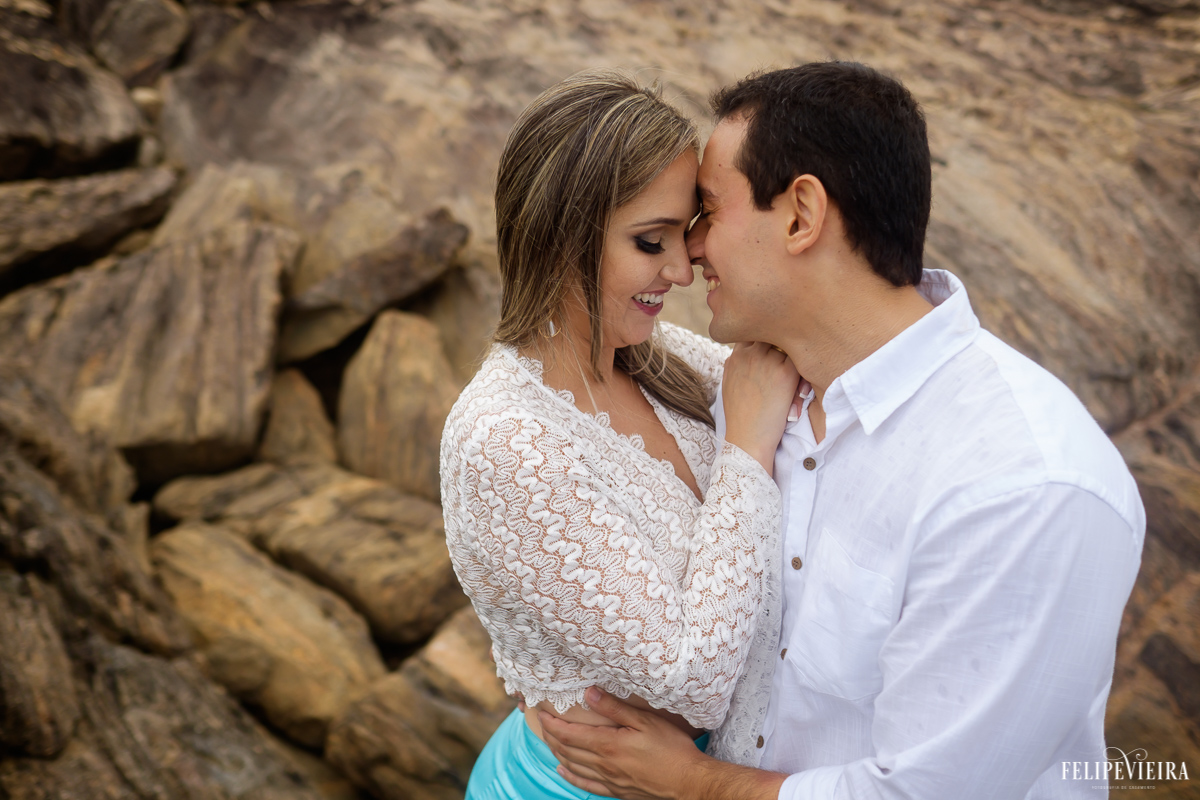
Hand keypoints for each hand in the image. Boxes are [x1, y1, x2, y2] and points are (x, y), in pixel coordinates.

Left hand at [538, 688, 705, 799]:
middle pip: (567, 750)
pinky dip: (571, 777)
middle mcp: (604, 765)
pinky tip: (563, 771)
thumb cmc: (671, 748)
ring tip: (548, 741)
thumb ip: (615, 708)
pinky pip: (586, 785)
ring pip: (574, 767)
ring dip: (558, 753)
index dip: (553, 724)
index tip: (542, 713)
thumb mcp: (645, 721)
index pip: (570, 734)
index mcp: (608, 745)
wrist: (688, 782)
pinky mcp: (617, 791)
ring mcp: (610, 781)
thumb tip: (589, 694)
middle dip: (551, 736)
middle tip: (542, 723)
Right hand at [722, 342, 799, 474]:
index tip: (772, 353)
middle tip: (785, 370)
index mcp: (735, 357)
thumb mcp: (729, 384)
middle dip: (782, 347)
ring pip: (789, 347)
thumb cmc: (741, 417)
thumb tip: (743, 352)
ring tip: (792, 389)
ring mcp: (767, 360)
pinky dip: (803, 378)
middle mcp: (749, 354)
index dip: (765, 339)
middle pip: (773, 335)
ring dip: (793, 363)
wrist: (748, 439)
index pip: (752, 331)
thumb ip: (737, 364)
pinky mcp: (785, 372)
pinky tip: (797, 396)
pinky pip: (801, 361)